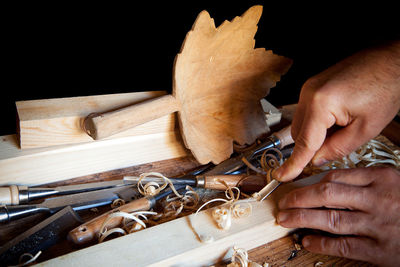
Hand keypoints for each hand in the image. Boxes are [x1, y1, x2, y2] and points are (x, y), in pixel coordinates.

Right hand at [274, 41, 399, 180]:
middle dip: (313, 145)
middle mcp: (308, 93)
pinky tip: (339, 119)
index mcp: (320, 104)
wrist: (391, 61)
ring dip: (316, 133)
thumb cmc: (385, 88)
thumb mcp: (366, 128)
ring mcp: (309, 87)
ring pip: (302, 123)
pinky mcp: (314, 86)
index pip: (304, 142)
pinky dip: (319, 122)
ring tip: (343, 127)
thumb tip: (317, 159)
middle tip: (336, 147)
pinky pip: (308, 112)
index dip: (293, 164)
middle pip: (298, 133)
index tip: (281, 176)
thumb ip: (338, 148)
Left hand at [277, 167, 399, 265]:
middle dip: (299, 198)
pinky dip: (321, 243)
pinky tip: (306, 241)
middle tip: (282, 203)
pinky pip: (343, 245)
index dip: (310, 182)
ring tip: (285, 219)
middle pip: (327, 194)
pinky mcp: (380, 250)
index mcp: (382, 178)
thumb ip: (365, 180)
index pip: (336, 176)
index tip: (295, 186)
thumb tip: (328, 183)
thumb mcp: (393, 183)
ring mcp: (378, 225)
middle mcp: (378, 199)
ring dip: (302, 219)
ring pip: (331, 219)